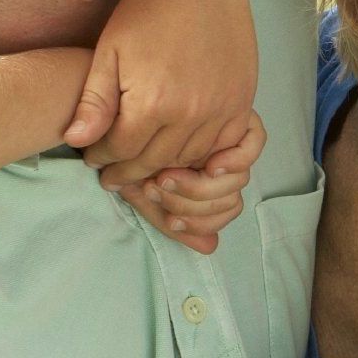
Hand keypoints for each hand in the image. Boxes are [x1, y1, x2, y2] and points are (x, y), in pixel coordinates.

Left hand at [65, 0, 258, 177]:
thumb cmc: (145, 11)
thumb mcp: (108, 54)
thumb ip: (93, 102)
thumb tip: (75, 140)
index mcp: (153, 104)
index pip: (121, 151)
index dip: (102, 159)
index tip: (91, 160)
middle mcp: (191, 114)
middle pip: (154, 161)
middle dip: (128, 171)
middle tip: (112, 177)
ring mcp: (222, 109)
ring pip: (189, 159)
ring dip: (163, 168)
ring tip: (143, 168)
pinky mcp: (243, 101)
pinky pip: (223, 146)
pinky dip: (201, 156)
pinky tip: (180, 152)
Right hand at [111, 113, 264, 255]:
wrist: (103, 109)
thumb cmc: (118, 150)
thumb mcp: (138, 188)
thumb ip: (164, 216)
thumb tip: (211, 247)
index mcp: (199, 183)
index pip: (218, 217)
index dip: (197, 224)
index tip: (168, 218)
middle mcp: (217, 166)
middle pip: (230, 202)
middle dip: (190, 205)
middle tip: (156, 190)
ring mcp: (228, 143)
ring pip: (239, 181)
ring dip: (202, 188)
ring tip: (166, 176)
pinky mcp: (237, 118)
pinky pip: (254, 146)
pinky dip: (237, 161)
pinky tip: (211, 162)